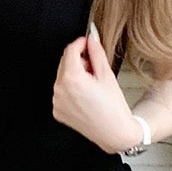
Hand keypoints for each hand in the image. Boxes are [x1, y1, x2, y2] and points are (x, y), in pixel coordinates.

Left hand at [53, 28, 138, 152]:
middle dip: (78, 60)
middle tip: (94, 69)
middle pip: (64, 63)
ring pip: (62, 77)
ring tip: (91, 85)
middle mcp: (60, 90)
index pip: (70, 50)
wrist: (115, 132)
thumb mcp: (106, 75)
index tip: (87, 43)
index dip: (80, 43)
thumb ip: (96, 53)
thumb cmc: (113, 107)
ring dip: (74, 75)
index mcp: (72, 78)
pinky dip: (71, 89)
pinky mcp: (57, 110)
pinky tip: (85, 96)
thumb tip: (91, 38)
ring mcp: (57, 101)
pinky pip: (61, 92)